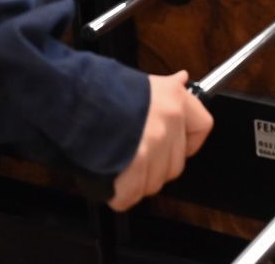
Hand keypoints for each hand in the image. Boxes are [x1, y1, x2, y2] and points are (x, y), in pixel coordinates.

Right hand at [108, 72, 213, 210]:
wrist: (72, 97)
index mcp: (174, 98)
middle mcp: (169, 121)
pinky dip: (119, 195)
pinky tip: (110, 180)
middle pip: (175, 164)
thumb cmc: (100, 87)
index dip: (188, 142)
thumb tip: (181, 79)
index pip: (202, 127)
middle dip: (155, 168)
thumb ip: (163, 88)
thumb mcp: (140, 81)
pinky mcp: (134, 166)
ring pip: (154, 183)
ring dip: (136, 182)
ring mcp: (153, 145)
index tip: (176, 145)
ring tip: (117, 164)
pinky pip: (131, 195)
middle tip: (134, 157)